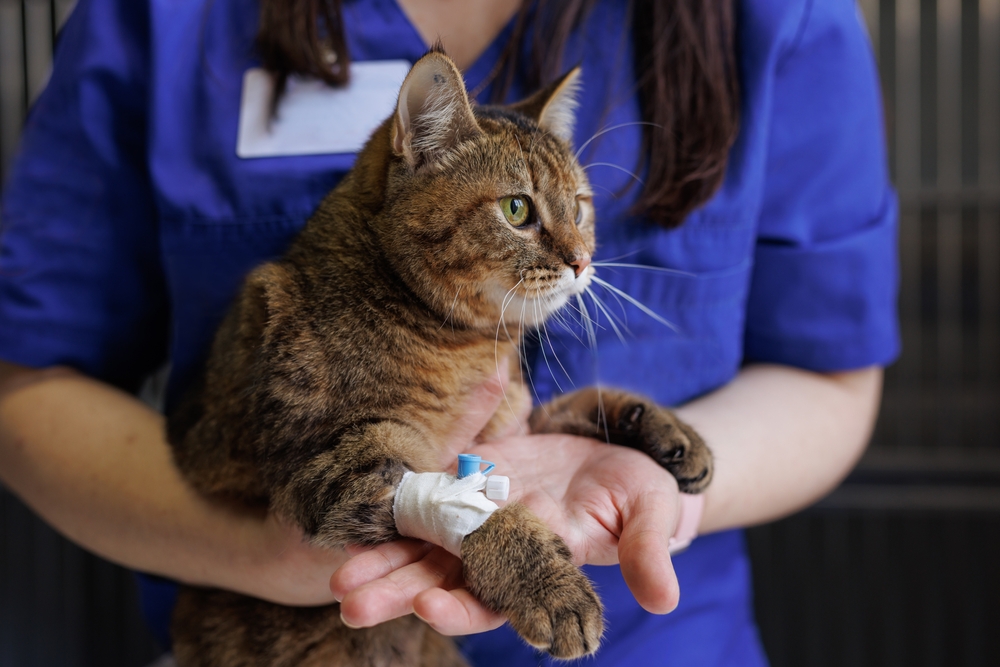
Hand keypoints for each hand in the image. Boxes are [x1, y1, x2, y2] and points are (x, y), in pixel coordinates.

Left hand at [331, 431, 681, 633]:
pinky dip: (402, 491)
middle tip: (349, 603)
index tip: (431, 605)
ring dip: (383, 555)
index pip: (496, 597)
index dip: (464, 604)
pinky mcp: (470, 475)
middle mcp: (501, 547)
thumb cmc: (644, 491)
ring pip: (424, 541)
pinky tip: (363, 500)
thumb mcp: (652, 512)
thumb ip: (648, 549)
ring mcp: (480, 511)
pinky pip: (431, 484)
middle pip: (443, 576)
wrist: (621, 453)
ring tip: (340, 573)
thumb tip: (666, 598)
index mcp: (540, 564)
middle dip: (397, 590)